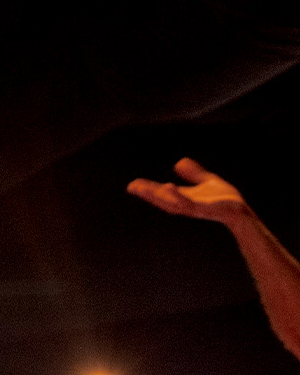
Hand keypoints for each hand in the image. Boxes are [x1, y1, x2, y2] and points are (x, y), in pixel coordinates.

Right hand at [127, 158, 251, 224]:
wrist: (242, 211)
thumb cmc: (226, 200)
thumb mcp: (208, 181)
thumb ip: (195, 173)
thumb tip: (179, 162)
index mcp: (184, 198)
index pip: (161, 194)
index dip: (148, 189)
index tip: (133, 184)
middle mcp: (185, 204)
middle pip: (162, 200)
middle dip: (147, 194)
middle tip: (132, 187)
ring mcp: (193, 208)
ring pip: (170, 202)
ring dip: (156, 196)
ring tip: (143, 188)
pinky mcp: (203, 208)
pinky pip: (187, 203)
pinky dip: (176, 196)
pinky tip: (168, 186)